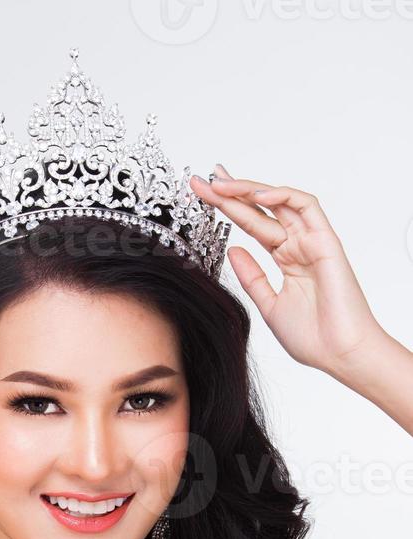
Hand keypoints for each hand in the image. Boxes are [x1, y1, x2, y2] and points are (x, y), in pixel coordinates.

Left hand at [191, 165, 386, 377]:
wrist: (339, 354)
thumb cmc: (312, 337)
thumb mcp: (269, 305)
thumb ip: (251, 277)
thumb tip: (232, 249)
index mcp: (285, 259)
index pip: (252, 224)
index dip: (228, 208)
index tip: (203, 196)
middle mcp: (298, 246)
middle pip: (260, 209)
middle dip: (231, 192)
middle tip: (203, 180)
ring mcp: (311, 241)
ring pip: (279, 202)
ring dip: (250, 189)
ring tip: (221, 183)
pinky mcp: (326, 241)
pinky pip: (306, 206)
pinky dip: (283, 195)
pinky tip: (258, 194)